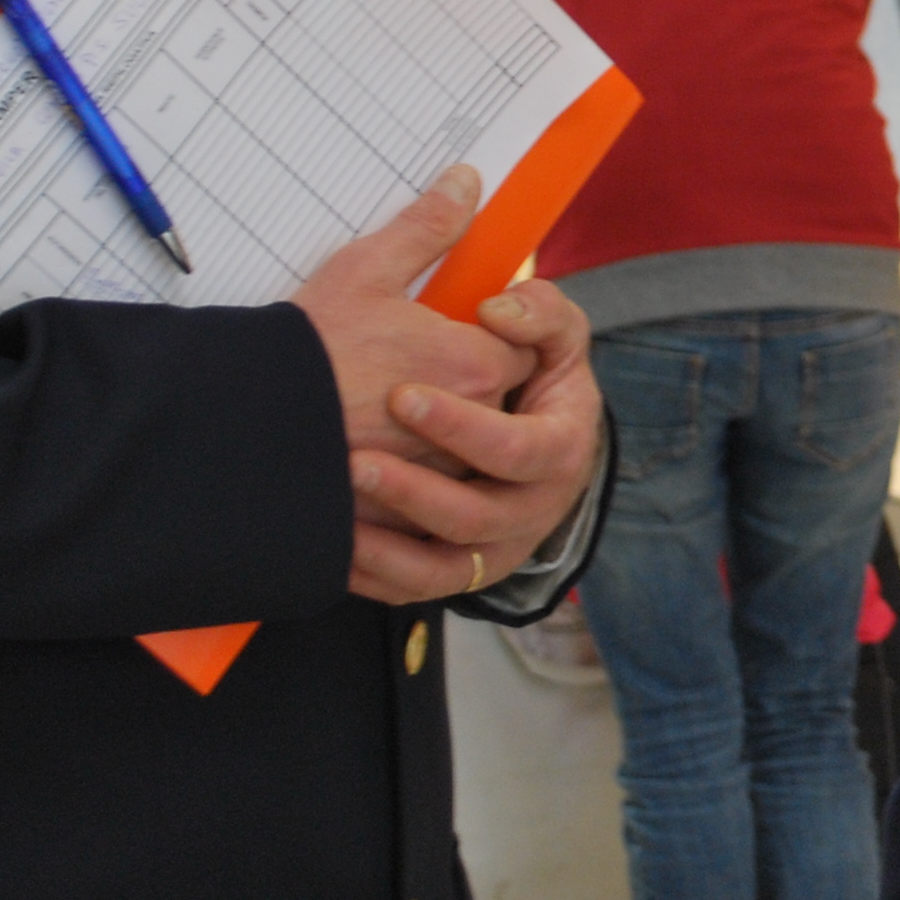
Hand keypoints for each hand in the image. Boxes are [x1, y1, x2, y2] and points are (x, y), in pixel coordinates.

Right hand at [291, 168, 534, 480]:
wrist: (240, 425)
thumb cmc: (306, 347)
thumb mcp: (366, 271)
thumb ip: (427, 228)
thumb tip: (465, 183)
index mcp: (473, 364)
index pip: (524, 348)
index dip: (494, 334)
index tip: (461, 326)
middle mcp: (467, 424)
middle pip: (497, 399)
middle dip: (470, 380)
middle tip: (419, 361)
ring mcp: (435, 472)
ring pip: (463, 447)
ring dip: (442, 429)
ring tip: (388, 403)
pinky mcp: (401, 508)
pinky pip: (425, 488)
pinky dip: (407, 469)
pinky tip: (368, 443)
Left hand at [343, 275, 600, 603]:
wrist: (532, 431)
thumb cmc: (535, 374)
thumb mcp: (553, 334)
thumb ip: (539, 311)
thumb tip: (497, 310)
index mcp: (563, 448)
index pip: (518, 449)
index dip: (461, 428)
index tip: (401, 396)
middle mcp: (536, 508)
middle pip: (477, 517)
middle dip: (413, 492)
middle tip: (355, 461)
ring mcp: (498, 547)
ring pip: (444, 569)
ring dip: (388, 545)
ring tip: (340, 506)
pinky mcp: (460, 572)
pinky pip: (414, 589)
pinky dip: (374, 574)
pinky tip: (335, 545)